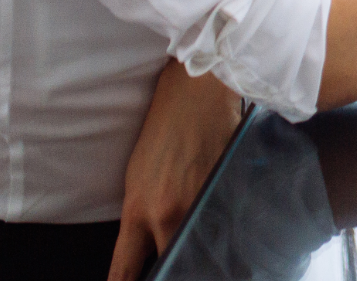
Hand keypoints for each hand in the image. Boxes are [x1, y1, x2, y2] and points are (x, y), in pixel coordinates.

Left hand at [107, 60, 243, 280]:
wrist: (195, 92)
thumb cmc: (162, 130)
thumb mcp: (137, 177)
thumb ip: (141, 215)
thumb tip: (149, 245)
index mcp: (138, 211)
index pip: (125, 270)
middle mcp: (169, 213)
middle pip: (170, 262)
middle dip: (173, 267)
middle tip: (177, 263)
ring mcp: (201, 202)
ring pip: (202, 245)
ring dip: (203, 250)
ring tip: (208, 251)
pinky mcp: (227, 188)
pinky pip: (225, 221)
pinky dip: (225, 226)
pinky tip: (231, 226)